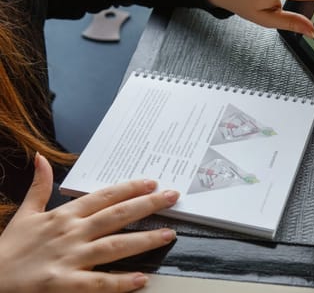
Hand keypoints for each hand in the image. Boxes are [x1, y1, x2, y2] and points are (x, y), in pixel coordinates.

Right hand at [0, 153, 178, 292]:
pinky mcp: (63, 283)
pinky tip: (140, 278)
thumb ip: (39, 186)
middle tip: (172, 197)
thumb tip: (41, 158)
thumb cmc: (11, 248)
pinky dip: (120, 281)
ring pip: (114, 245)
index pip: (104, 197)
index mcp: (64, 215)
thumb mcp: (26, 213)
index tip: (151, 182)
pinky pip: (97, 282)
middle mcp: (72, 232)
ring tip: (169, 234)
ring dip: (144, 239)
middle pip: (116, 215)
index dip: (130, 188)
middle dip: (147, 204)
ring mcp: (69, 257)